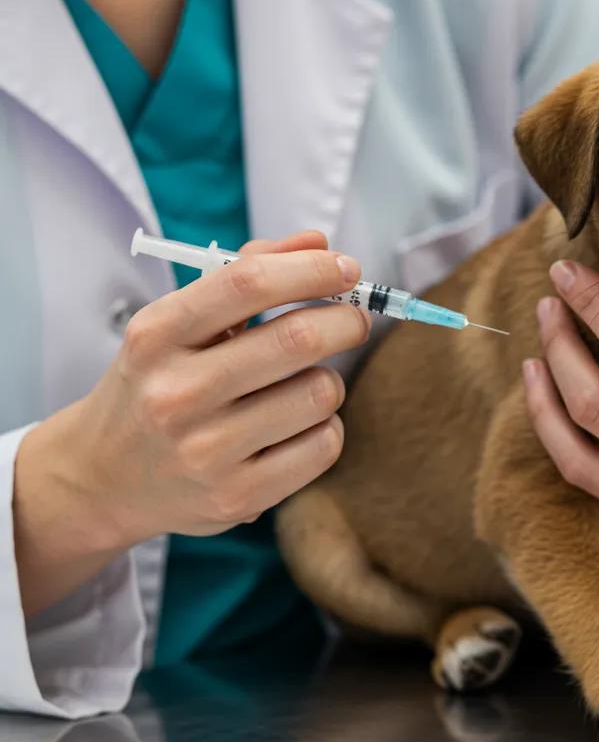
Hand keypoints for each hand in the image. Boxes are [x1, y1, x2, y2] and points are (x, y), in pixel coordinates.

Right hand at [14, 230, 369, 615]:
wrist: (101, 477)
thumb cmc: (157, 382)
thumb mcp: (178, 322)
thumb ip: (247, 272)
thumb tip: (319, 243)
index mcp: (157, 335)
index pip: (248, 283)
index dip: (312, 270)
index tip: (346, 268)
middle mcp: (174, 393)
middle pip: (297, 339)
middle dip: (346, 320)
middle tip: (353, 319)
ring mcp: (204, 452)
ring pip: (320, 392)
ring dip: (330, 379)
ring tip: (304, 383)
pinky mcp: (236, 497)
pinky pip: (324, 445)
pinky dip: (326, 426)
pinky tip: (298, 425)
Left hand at [522, 259, 598, 529]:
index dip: (594, 303)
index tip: (569, 271)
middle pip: (596, 401)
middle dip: (560, 340)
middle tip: (551, 299)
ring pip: (579, 448)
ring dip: (546, 391)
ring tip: (541, 342)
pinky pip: (588, 478)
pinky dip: (555, 435)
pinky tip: (545, 394)